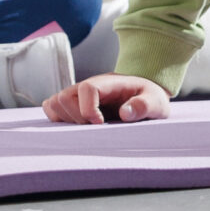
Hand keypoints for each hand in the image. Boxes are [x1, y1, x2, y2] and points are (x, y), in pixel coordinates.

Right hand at [45, 74, 171, 124]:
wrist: (144, 95)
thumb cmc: (150, 99)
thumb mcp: (157, 102)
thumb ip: (144, 106)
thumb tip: (125, 113)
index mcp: (108, 83)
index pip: (86, 88)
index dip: (88, 108)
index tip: (100, 123)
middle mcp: (88, 86)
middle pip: (64, 97)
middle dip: (77, 118)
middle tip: (95, 127)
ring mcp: (77, 94)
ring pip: (54, 103)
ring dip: (67, 120)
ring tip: (87, 127)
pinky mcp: (72, 104)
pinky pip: (52, 109)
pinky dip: (58, 120)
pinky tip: (77, 126)